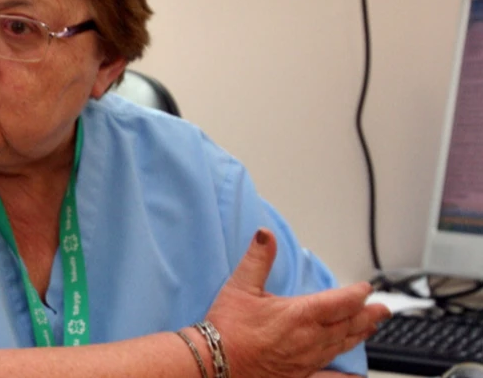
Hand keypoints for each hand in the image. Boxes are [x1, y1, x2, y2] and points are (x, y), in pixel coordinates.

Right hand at [205, 228, 390, 377]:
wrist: (216, 363)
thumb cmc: (228, 328)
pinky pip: (329, 377)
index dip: (357, 294)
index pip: (341, 302)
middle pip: (349, 325)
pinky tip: (356, 377)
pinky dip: (345, 377)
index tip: (366, 289)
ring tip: (371, 328)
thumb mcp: (240, 286)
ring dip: (360, 335)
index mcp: (300, 314)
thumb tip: (265, 235)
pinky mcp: (300, 375)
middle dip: (368, 315)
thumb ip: (258, 259)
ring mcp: (308, 360)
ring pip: (342, 346)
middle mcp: (310, 339)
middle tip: (383, 309)